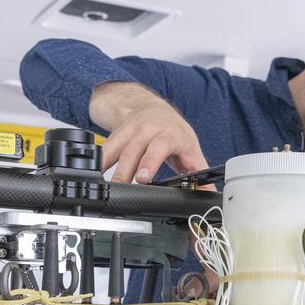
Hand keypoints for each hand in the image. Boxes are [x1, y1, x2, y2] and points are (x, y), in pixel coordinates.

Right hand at [91, 83, 207, 183]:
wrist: (152, 108)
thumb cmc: (174, 132)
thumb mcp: (191, 150)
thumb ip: (201, 174)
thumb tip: (210, 195)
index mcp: (169, 135)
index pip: (159, 147)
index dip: (150, 161)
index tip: (143, 177)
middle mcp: (148, 130)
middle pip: (134, 151)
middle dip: (126, 171)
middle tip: (122, 187)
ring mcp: (130, 131)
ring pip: (118, 150)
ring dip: (110, 170)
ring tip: (107, 188)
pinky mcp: (116, 134)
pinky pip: (106, 148)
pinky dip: (100, 162)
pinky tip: (94, 175)